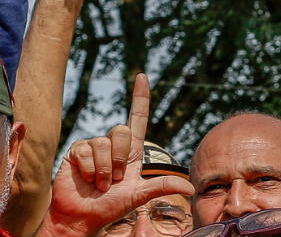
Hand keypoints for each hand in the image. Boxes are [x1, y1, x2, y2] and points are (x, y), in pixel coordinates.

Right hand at [39, 74, 193, 236]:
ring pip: (103, 142)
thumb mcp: (140, 195)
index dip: (140, 96)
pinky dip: (89, 169)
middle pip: (121, 130)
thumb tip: (191, 189)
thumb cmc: (111, 206)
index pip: (138, 117)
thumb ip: (163, 187)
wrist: (83, 217)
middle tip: (114, 180)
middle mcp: (113, 145)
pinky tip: (86, 179)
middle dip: (118, 158)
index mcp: (132, 151)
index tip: (142, 75)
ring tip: (100, 183)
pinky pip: (86, 150)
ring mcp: (94, 147)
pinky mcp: (76, 152)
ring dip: (103, 168)